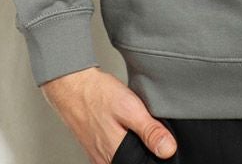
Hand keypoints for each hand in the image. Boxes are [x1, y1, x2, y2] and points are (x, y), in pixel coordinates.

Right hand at [39, 66, 176, 162]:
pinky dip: (122, 140)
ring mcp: (98, 155)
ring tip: (134, 126)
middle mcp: (105, 160)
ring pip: (123, 157)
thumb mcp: (131, 108)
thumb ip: (150, 131)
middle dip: (144, 150)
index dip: (153, 154)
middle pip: (133, 161)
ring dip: (133, 144)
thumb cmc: (98, 94)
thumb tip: (168, 149)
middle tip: (144, 127)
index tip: (157, 140)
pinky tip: (123, 127)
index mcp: (116, 155)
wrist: (72, 84)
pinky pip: (114, 151)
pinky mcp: (95, 147)